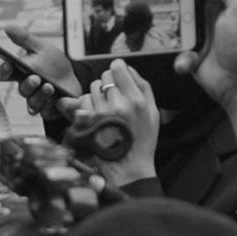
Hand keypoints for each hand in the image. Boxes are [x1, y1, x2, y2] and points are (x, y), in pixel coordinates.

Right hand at [0, 24, 81, 119]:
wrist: (73, 78)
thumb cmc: (53, 64)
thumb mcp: (41, 47)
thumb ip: (25, 39)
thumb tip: (7, 27)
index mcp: (20, 71)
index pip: (5, 74)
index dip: (4, 71)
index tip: (8, 65)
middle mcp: (27, 87)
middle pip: (21, 90)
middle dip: (28, 84)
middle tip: (36, 77)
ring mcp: (37, 100)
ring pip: (33, 103)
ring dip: (41, 95)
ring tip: (50, 86)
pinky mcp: (48, 110)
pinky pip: (47, 112)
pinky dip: (52, 106)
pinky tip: (59, 101)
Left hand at [59, 60, 158, 187]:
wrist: (128, 168)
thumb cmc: (142, 140)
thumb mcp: (153, 113)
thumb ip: (143, 88)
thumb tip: (129, 69)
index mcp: (137, 100)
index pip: (119, 67)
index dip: (117, 70)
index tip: (118, 77)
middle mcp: (119, 104)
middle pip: (105, 76)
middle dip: (108, 84)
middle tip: (113, 98)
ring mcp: (102, 113)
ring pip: (93, 87)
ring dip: (98, 94)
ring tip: (106, 109)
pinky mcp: (89, 122)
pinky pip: (84, 101)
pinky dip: (89, 106)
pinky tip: (97, 117)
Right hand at [169, 0, 236, 109]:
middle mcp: (207, 12)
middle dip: (170, 0)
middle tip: (168, 9)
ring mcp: (196, 32)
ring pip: (171, 22)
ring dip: (169, 30)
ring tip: (173, 38)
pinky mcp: (188, 52)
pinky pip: (174, 50)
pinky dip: (180, 57)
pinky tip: (189, 62)